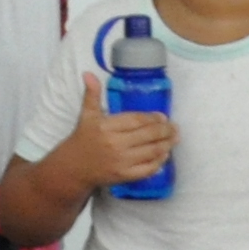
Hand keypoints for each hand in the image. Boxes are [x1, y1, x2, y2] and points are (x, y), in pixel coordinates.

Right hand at [53, 103, 174, 194]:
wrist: (74, 167)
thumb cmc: (83, 138)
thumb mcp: (86, 115)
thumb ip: (92, 94)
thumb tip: (89, 73)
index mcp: (106, 127)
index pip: (137, 120)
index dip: (153, 118)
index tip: (163, 116)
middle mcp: (115, 144)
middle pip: (149, 135)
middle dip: (166, 130)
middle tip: (174, 127)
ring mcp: (122, 161)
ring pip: (152, 151)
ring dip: (167, 144)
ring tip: (174, 138)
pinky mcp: (125, 176)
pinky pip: (149, 168)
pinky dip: (160, 161)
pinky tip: (165, 154)